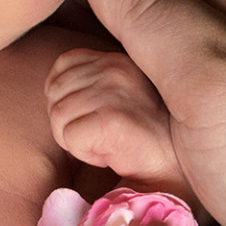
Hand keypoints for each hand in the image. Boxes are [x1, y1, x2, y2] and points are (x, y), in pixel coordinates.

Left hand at [46, 47, 186, 197]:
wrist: (173, 166)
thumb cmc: (141, 135)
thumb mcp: (117, 94)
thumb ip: (90, 81)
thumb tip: (51, 89)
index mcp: (115, 59)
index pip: (63, 64)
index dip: (65, 94)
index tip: (89, 115)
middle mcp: (114, 69)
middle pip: (55, 92)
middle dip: (67, 121)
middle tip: (98, 136)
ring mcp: (113, 92)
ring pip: (58, 116)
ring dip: (74, 139)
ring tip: (104, 144)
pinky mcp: (110, 120)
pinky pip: (69, 137)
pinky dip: (82, 152)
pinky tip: (107, 154)